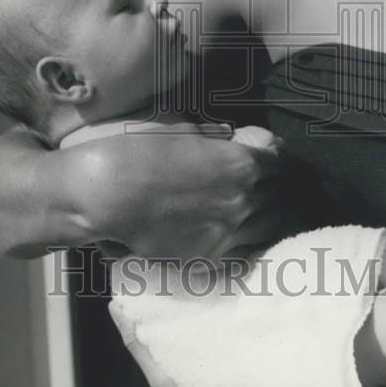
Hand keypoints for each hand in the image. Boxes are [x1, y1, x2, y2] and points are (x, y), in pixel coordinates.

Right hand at [71, 122, 286, 260]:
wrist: (105, 194)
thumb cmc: (140, 150)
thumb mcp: (186, 130)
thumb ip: (219, 138)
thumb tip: (234, 140)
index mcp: (242, 164)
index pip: (279, 162)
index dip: (277, 156)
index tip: (273, 155)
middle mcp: (242, 201)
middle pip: (279, 196)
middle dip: (280, 187)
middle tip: (281, 184)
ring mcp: (226, 233)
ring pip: (269, 227)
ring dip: (274, 216)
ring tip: (279, 212)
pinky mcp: (207, 256)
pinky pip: (246, 251)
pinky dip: (255, 242)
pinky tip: (257, 238)